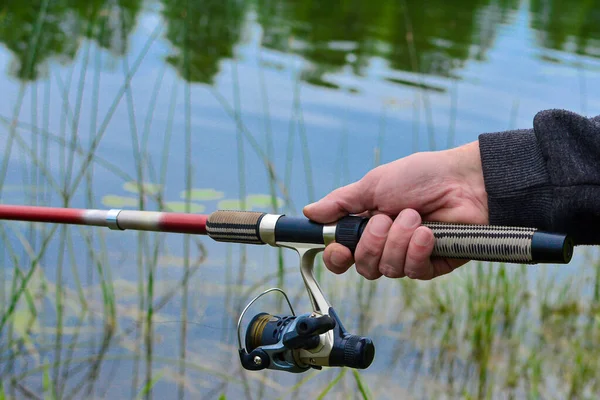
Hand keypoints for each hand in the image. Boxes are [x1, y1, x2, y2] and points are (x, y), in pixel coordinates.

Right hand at [303, 141, 488, 279]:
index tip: (340, 248)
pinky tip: (428, 234)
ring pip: (387, 269)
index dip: (337, 257)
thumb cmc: (421, 176)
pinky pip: (414, 272)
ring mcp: (408, 256)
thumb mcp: (374, 185)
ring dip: (399, 241)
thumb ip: (341, 203)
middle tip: (387, 217)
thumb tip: (309, 212)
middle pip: (363, 267)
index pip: (342, 255)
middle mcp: (385, 244)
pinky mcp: (432, 265)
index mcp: (367, 226)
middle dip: (373, 242)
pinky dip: (417, 251)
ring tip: (416, 217)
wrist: (465, 180)